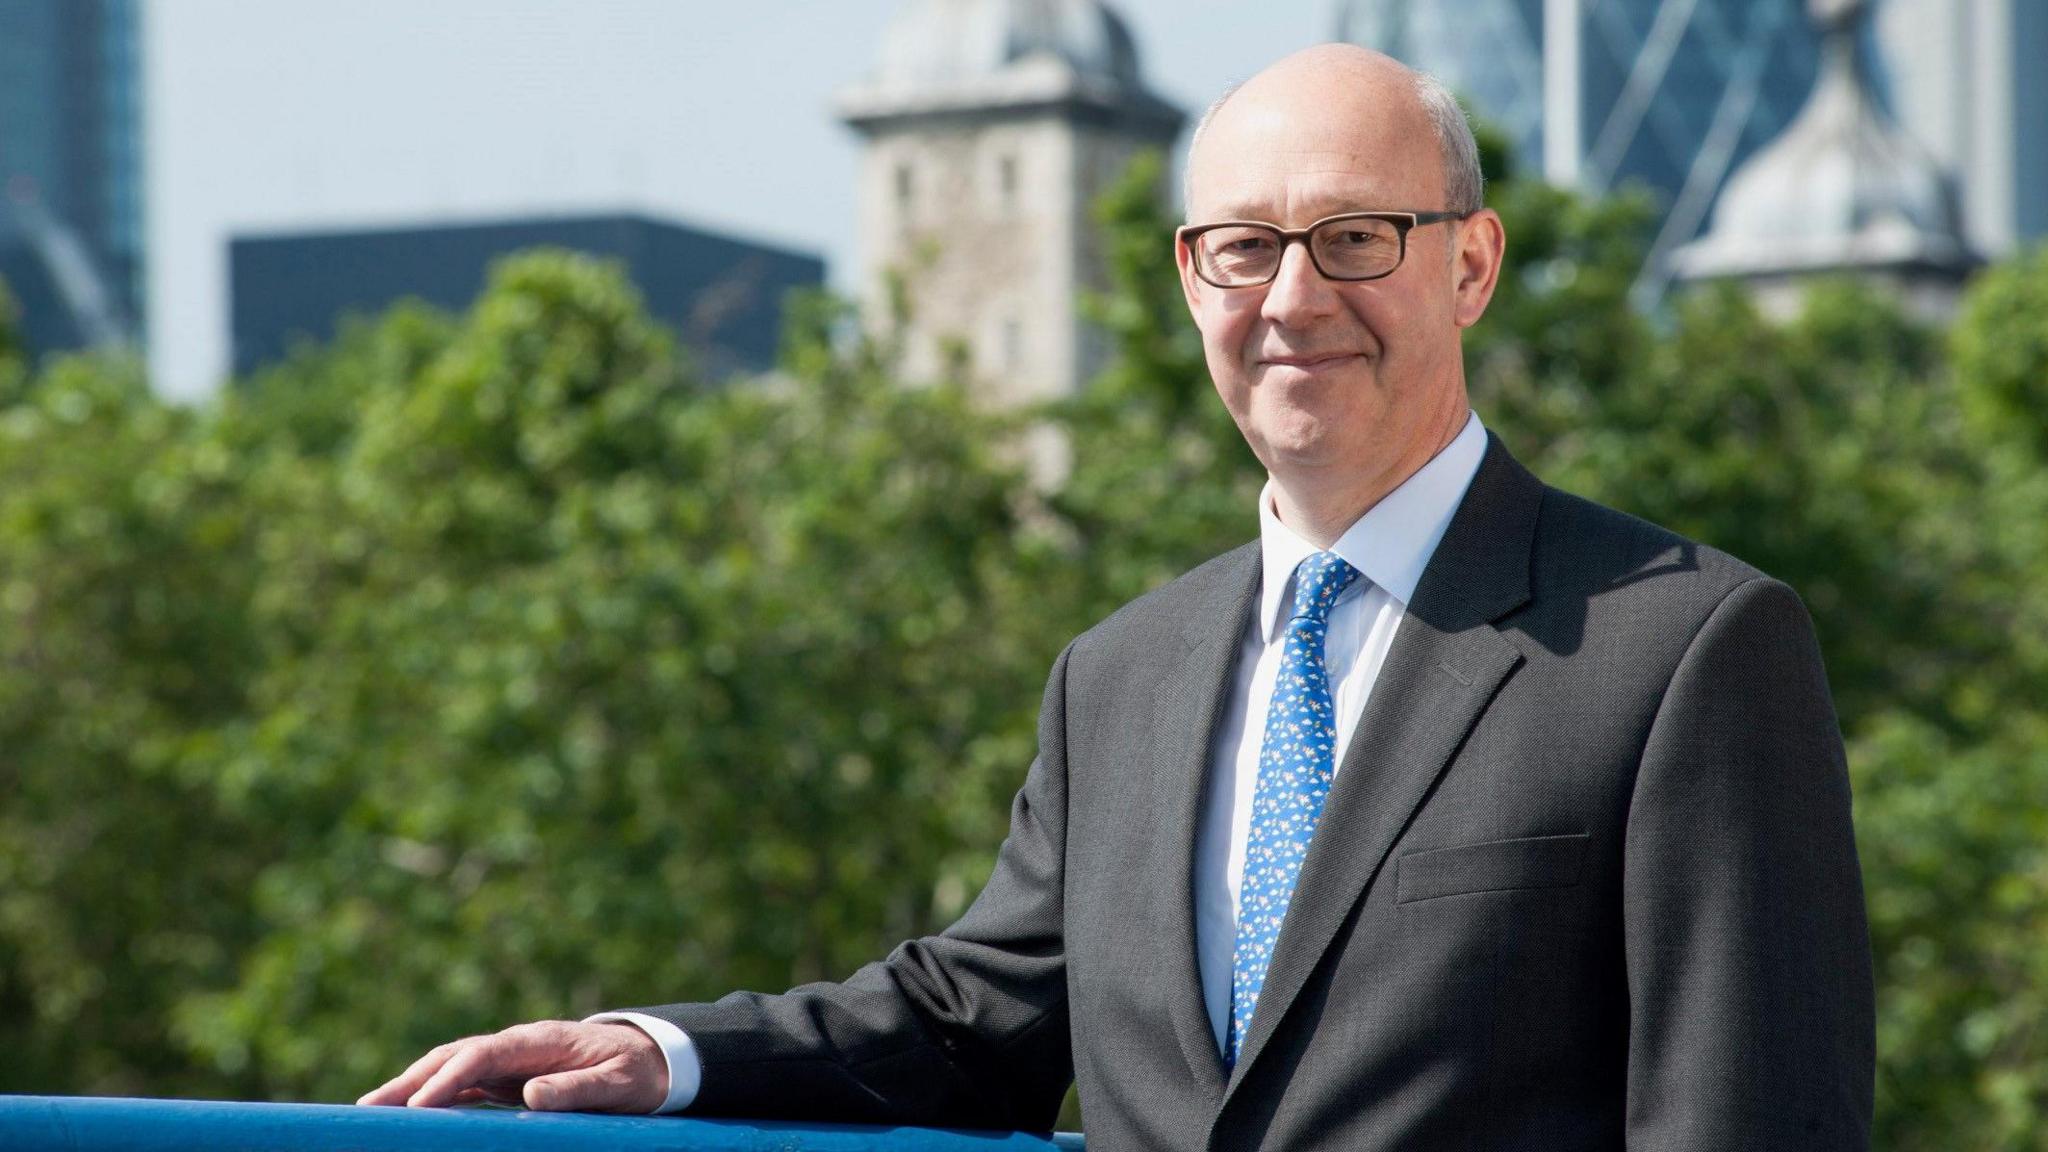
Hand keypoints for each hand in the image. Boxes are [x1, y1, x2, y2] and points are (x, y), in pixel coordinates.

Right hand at [355, 1019, 668, 1112]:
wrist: (654, 1054)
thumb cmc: (638, 1071)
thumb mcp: (617, 1084)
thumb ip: (577, 1089)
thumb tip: (531, 1094)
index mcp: (541, 1041)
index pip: (483, 1054)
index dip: (449, 1078)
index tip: (420, 1104)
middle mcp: (519, 1044)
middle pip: (455, 1055)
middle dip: (411, 1079)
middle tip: (370, 1106)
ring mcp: (512, 1058)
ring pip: (453, 1067)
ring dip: (413, 1085)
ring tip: (373, 1109)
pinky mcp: (512, 1074)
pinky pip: (466, 1082)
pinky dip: (436, 1094)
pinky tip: (412, 1112)